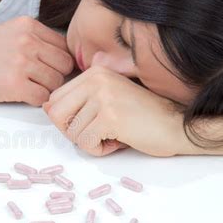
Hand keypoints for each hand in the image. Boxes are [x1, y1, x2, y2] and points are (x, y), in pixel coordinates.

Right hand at [0, 16, 73, 105]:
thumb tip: (58, 59)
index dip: (58, 62)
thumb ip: (32, 41)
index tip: (49, 70)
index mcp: (27, 25)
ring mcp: (21, 62)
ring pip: (56, 83)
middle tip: (38, 82)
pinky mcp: (14, 85)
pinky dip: (34, 101)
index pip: (63, 46)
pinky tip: (20, 96)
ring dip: (44, 90)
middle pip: (64, 65)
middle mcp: (27, 41)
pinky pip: (42, 98)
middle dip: (54, 77)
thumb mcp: (5, 34)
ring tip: (25, 88)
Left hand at [43, 53, 186, 156]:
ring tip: (114, 135)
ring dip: (91, 142)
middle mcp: (96, 79)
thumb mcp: (108, 98)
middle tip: (96, 132)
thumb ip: (79, 98)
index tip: (89, 123)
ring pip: (72, 132)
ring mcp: (103, 96)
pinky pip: (85, 143)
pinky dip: (99, 150)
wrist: (177, 124)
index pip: (54, 99)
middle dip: (72, 131)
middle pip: (55, 114)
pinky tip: (119, 141)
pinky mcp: (110, 117)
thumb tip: (45, 106)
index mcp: (94, 72)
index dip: (66, 119)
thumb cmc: (143, 116)